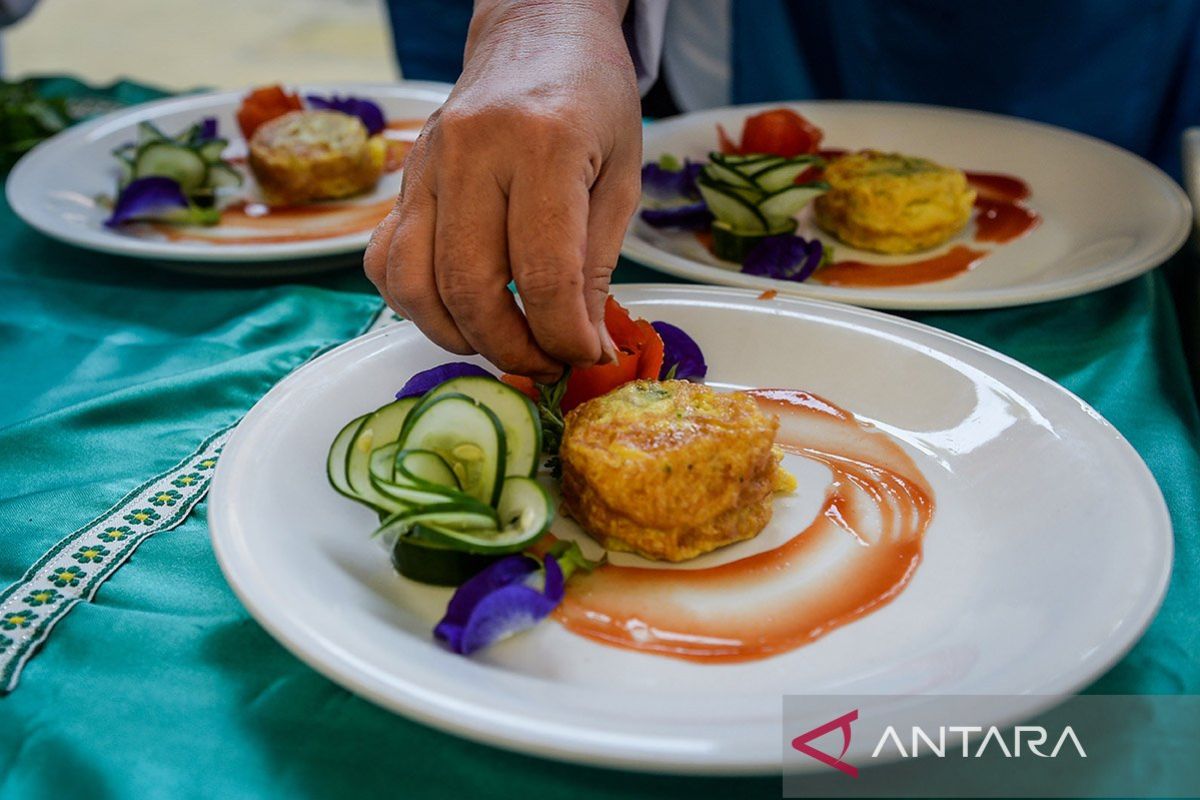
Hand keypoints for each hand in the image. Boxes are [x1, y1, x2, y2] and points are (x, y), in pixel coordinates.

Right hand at [365, 0, 641, 381]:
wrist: (536, 34)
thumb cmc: (591, 99)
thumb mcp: (621, 176)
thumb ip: (597, 263)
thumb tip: (586, 344)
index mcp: (543, 145)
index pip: (543, 274)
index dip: (563, 336)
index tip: (584, 355)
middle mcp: (472, 153)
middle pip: (470, 288)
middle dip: (512, 349)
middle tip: (547, 366)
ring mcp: (426, 166)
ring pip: (414, 285)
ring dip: (459, 337)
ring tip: (505, 345)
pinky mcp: (403, 181)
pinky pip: (385, 262)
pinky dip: (414, 305)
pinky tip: (458, 311)